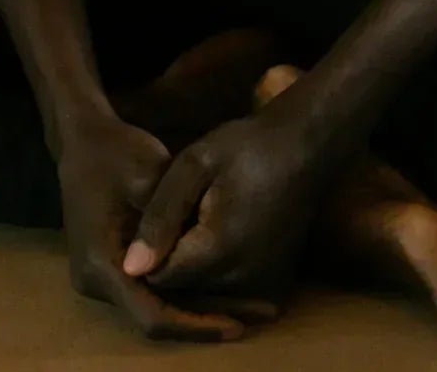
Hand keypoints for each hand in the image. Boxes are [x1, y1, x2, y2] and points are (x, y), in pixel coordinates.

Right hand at [60, 114, 277, 342]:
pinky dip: (184, 293)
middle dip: (205, 320)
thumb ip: (169, 218)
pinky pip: (150, 291)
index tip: (237, 324)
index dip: (196, 324)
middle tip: (258, 315)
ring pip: (154, 307)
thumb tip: (197, 251)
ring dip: (198, 310)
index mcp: (101, 264)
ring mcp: (100, 278)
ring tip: (250, 309)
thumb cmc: (116, 154)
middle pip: (155, 317)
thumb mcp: (148, 177)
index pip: (152, 314)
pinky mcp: (111, 270)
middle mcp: (95, 282)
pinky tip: (222, 292)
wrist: (84, 143)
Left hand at [123, 109, 327, 302]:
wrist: (306, 146)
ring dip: (195, 264)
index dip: (150, 250)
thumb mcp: (194, 166)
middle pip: (183, 289)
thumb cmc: (247, 147)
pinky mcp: (276, 281)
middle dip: (172, 259)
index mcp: (219, 251)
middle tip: (182, 212)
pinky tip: (222, 229)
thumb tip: (130, 268)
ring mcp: (264, 283)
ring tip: (200, 217)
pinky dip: (220, 267)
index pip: (160, 278)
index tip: (157, 216)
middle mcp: (244, 279)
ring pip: (206, 290)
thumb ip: (159, 217)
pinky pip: (232, 287)